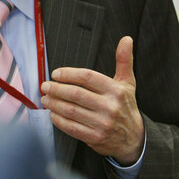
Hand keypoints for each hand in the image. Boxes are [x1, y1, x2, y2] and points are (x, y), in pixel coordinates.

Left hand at [40, 36, 143, 164]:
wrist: (133, 139)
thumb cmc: (125, 106)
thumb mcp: (127, 82)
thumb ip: (124, 60)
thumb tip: (126, 39)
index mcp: (116, 90)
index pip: (87, 77)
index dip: (68, 74)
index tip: (56, 73)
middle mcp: (110, 106)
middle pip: (76, 94)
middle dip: (56, 89)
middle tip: (45, 85)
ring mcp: (102, 123)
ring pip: (71, 111)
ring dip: (54, 104)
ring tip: (45, 98)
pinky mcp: (95, 138)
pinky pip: (72, 127)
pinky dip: (59, 120)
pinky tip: (52, 114)